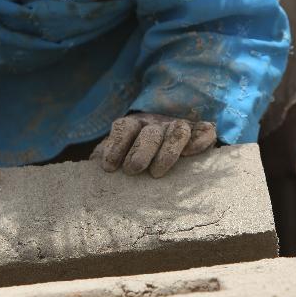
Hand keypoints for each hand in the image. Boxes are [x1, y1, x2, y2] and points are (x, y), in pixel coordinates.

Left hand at [92, 113, 216, 177]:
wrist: (168, 147)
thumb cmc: (134, 158)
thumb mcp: (117, 156)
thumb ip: (105, 158)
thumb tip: (91, 169)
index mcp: (133, 126)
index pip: (124, 127)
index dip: (116, 145)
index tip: (109, 167)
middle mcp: (156, 124)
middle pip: (150, 131)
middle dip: (140, 151)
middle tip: (132, 170)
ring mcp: (178, 127)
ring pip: (177, 131)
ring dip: (167, 151)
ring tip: (156, 172)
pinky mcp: (200, 134)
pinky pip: (204, 132)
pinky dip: (199, 140)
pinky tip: (191, 153)